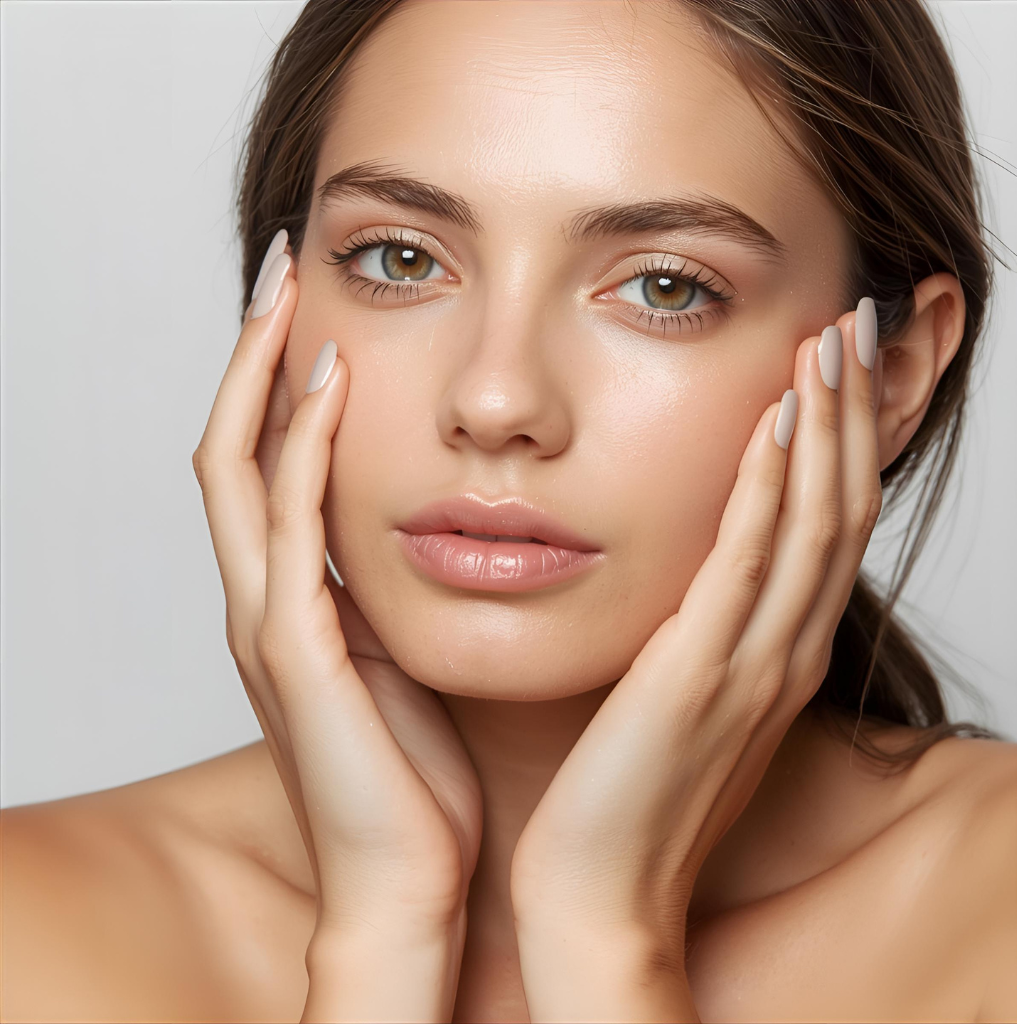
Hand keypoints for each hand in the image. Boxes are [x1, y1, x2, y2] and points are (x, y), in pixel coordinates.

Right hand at [193, 239, 482, 942]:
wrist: (411, 883)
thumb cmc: (422, 779)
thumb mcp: (414, 664)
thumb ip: (408, 598)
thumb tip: (458, 534)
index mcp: (300, 604)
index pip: (271, 464)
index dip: (281, 384)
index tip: (320, 308)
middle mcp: (267, 601)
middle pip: (235, 445)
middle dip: (254, 353)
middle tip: (285, 266)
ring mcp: (270, 623)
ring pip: (239, 470)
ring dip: (261, 376)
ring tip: (289, 291)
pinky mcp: (294, 652)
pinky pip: (288, 528)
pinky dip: (302, 448)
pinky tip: (335, 384)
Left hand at [509, 304, 879, 1012]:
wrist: (599, 890)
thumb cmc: (627, 794)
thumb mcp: (678, 698)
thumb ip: (695, 632)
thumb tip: (687, 571)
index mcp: (775, 654)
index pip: (826, 524)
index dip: (841, 438)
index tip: (832, 360)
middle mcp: (783, 651)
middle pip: (840, 505)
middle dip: (852, 408)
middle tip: (853, 320)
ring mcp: (753, 664)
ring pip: (813, 522)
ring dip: (825, 425)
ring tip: (829, 339)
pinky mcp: (703, 677)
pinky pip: (749, 563)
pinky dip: (770, 486)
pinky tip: (774, 419)